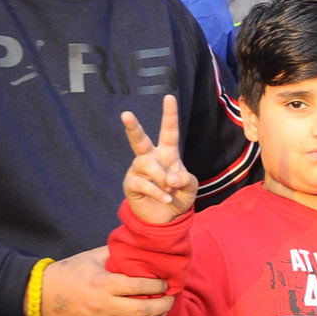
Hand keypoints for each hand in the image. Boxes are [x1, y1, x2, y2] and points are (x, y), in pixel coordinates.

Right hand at [40, 246, 172, 315]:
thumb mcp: (92, 257)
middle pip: (143, 310)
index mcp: (103, 284)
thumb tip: (141, 246)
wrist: (39, 296)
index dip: (159, 286)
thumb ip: (117, 253)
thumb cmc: (68, 273)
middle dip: (164, 305)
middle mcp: (103, 306)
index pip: (140, 287)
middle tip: (169, 299)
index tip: (165, 284)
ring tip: (162, 314)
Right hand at [121, 95, 197, 224]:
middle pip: (140, 140)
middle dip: (133, 127)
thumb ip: (185, 180)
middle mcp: (150, 158)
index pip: (169, 131)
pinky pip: (142, 183)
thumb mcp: (190, 187)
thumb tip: (170, 179)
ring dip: (160, 176)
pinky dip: (157, 191)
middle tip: (126, 114)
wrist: (166, 218)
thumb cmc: (179, 196)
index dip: (169, 115)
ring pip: (145, 164)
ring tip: (170, 189)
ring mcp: (138, 170)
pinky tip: (166, 198)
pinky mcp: (131, 184)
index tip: (169, 97)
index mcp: (168, 153)